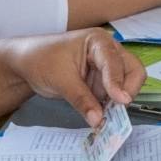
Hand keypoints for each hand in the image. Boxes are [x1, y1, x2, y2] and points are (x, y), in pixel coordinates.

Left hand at [8, 28, 143, 127]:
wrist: (27, 64)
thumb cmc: (41, 60)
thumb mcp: (60, 80)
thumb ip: (81, 99)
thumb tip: (98, 119)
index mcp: (98, 41)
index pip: (116, 62)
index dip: (119, 82)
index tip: (121, 101)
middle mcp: (108, 52)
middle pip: (133, 70)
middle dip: (127, 90)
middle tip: (117, 109)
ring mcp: (106, 68)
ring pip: (125, 86)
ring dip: (118, 103)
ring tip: (105, 117)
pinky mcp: (101, 83)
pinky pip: (113, 97)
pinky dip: (110, 108)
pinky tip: (100, 116)